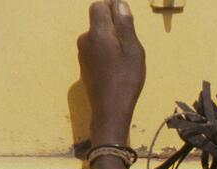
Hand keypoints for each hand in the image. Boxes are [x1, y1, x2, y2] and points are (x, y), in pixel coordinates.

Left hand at [78, 0, 145, 144]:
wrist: (110, 109)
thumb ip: (125, 26)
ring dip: (112, 40)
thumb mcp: (133, 51)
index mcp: (98, 32)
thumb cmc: (126, 79)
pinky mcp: (85, 65)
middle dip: (114, 25)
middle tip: (132, 43)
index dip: (112, 8)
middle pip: (98, 21)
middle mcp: (86, 39)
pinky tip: (117, 68)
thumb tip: (119, 4)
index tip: (127, 19)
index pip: (99, 6)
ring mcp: (83, 53)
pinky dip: (107, 52)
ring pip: (98, 36)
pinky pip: (97, 49)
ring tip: (126, 58)